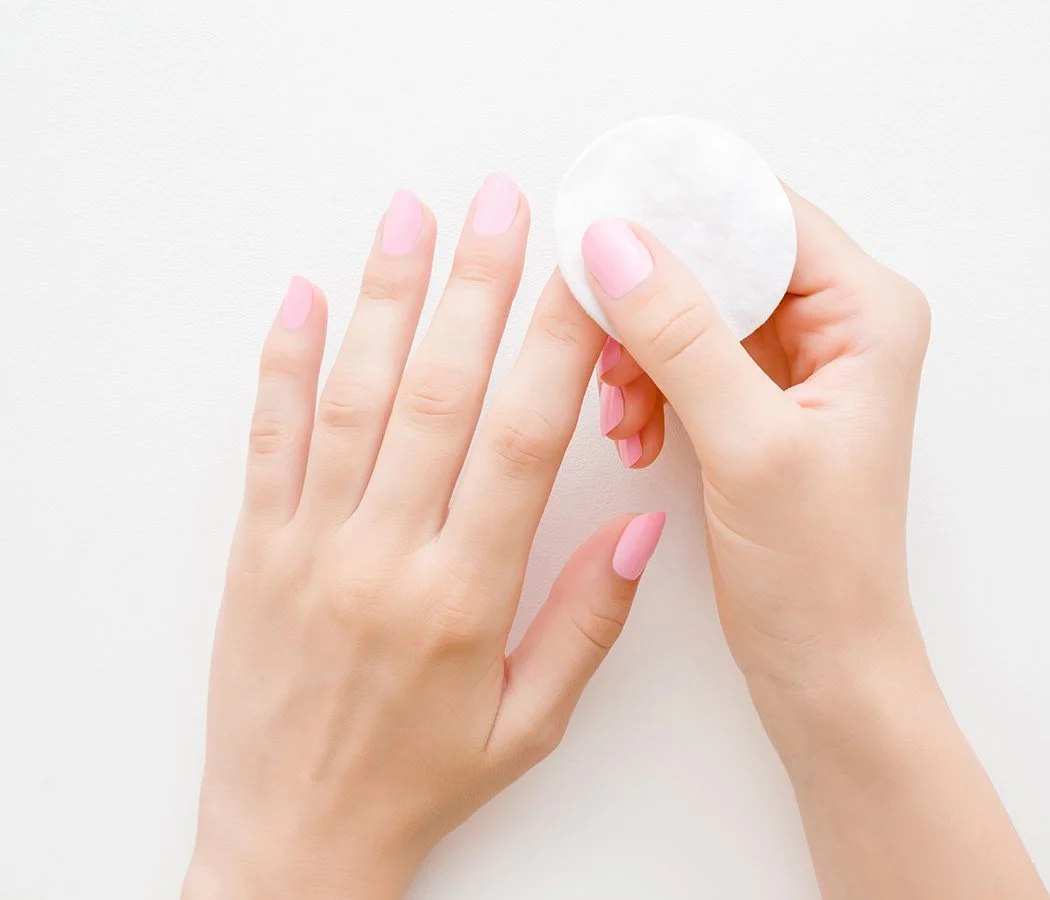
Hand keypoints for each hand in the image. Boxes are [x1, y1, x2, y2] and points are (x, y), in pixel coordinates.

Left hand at [183, 177, 665, 899]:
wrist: (296, 840)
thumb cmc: (422, 783)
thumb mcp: (530, 721)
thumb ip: (589, 619)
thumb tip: (642, 525)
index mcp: (464, 596)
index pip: (523, 441)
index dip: (556, 345)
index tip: (582, 274)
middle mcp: (385, 556)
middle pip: (438, 394)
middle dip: (476, 287)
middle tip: (502, 203)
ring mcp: (311, 547)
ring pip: (352, 400)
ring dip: (383, 299)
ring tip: (411, 218)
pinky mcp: (256, 551)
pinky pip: (268, 441)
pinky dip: (283, 363)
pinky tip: (304, 296)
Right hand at [587, 188, 930, 696]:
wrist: (825, 664)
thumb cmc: (819, 570)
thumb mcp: (749, 445)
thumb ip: (682, 336)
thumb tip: (614, 242)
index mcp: (868, 313)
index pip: (763, 214)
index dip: (679, 208)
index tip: (599, 217)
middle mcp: (840, 324)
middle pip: (721, 257)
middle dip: (650, 298)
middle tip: (600, 340)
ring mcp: (798, 364)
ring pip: (693, 307)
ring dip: (640, 350)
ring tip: (621, 413)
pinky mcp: (759, 400)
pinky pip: (686, 357)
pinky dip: (647, 385)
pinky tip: (632, 433)